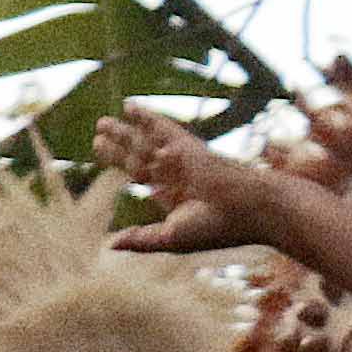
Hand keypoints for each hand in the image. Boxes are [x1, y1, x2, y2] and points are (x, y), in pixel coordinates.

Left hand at [91, 111, 287, 256]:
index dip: (126, 168)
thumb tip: (110, 244)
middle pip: (140, 158)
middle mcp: (177, 175)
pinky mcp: (188, 147)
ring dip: (124, 132)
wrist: (252, 210)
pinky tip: (128, 106)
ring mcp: (182, 160)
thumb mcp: (172, 239)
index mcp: (175, 197)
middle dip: (119, 147)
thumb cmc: (218, 228)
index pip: (144, 178)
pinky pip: (162, 129)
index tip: (113, 163)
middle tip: (99, 135)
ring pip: (145, 143)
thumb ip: (141, 239)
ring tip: (102, 123)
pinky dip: (146, 117)